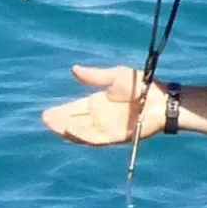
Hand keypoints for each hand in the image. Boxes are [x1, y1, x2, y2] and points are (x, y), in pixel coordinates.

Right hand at [42, 64, 165, 145]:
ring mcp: (107, 128)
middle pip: (75, 121)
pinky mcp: (115, 136)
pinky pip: (94, 138)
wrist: (162, 98)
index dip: (61, 110)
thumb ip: (94, 76)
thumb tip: (73, 69)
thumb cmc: (143, 85)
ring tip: (52, 125)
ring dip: (66, 129)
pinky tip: (69, 129)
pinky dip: (80, 135)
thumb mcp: (115, 76)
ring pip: (81, 131)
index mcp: (99, 103)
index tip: (46, 113)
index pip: (75, 108)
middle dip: (59, 121)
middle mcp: (101, 117)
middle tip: (44, 119)